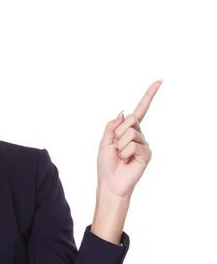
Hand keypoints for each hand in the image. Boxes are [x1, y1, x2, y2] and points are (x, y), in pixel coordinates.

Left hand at [97, 79, 161, 197]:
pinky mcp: (147, 153)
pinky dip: (126, 152)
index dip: (149, 96)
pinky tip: (127, 160)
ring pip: (131, 132)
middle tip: (116, 147)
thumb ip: (112, 126)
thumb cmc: (106, 165)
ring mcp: (143, 143)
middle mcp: (138, 135)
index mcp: (127, 130)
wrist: (110, 183)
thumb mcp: (104, 141)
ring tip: (120, 156)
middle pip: (130, 119)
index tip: (159, 81)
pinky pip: (134, 144)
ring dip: (120, 144)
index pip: (140, 111)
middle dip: (118, 132)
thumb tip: (123, 112)